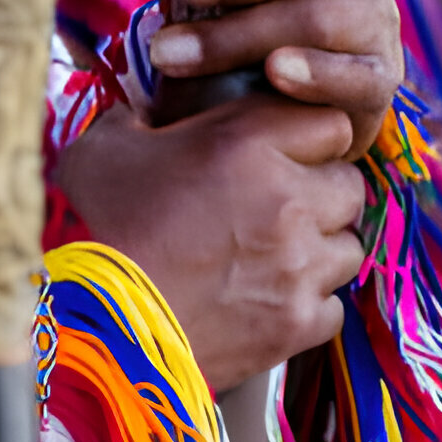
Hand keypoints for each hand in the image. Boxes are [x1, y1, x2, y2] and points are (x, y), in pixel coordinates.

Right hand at [57, 95, 365, 390]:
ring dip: (317, 247)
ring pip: (347, 247)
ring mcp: (299, 267)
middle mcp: (287, 200)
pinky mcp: (297, 325)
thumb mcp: (102, 147)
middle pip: (348, 185)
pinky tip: (265, 298)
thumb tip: (144, 116)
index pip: (327, 122)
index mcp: (244, 143)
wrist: (93, 321)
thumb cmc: (94, 225)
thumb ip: (137, 120)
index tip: (281, 146)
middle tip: (277, 201)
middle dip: (319, 190)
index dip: (305, 133)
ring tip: (272, 254)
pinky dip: (305, 302)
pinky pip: (331, 306)